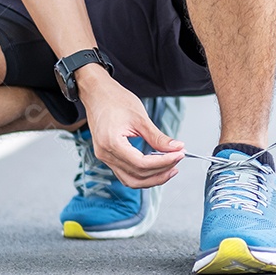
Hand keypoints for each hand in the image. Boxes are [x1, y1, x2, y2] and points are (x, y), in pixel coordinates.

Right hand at [78, 66, 184, 187]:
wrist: (97, 94)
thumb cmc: (114, 100)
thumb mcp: (140, 117)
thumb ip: (158, 137)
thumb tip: (176, 147)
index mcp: (112, 143)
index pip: (141, 164)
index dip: (163, 162)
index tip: (179, 155)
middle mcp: (105, 154)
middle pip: (137, 176)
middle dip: (160, 172)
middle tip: (177, 161)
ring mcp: (105, 157)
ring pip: (131, 180)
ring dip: (152, 178)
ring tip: (170, 168)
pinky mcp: (108, 156)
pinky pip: (126, 174)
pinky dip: (143, 174)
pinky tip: (156, 167)